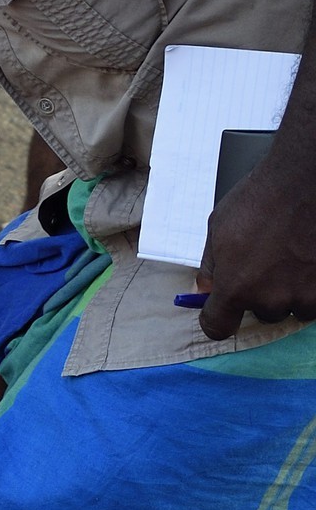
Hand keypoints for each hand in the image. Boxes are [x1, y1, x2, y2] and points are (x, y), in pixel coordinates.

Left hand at [197, 154, 315, 338]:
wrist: (303, 182)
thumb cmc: (261, 199)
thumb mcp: (219, 227)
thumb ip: (211, 265)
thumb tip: (205, 290)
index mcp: (235, 287)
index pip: (218, 327)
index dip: (218, 319)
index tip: (222, 312)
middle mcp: (270, 299)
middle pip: (261, 313)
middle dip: (262, 293)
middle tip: (268, 261)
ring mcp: (303, 297)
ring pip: (293, 308)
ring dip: (291, 290)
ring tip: (292, 255)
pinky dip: (313, 284)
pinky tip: (308, 257)